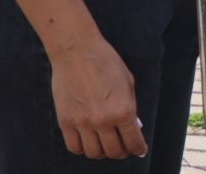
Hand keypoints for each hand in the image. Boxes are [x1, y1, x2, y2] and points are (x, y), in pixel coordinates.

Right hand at [50, 36, 146, 159]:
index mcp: (123, 110)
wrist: (77, 52)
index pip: (133, 141)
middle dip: (122, 152)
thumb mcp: (128, 82)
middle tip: (123, 147)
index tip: (140, 150)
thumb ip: (131, 107)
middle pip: (113, 151)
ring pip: (94, 153)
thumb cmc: (106, 62)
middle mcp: (103, 120)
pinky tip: (88, 141)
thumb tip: (134, 127)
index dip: (138, 149)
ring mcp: (82, 123)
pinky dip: (83, 148)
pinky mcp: (65, 122)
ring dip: (102, 153)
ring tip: (105, 145)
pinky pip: (74, 147)